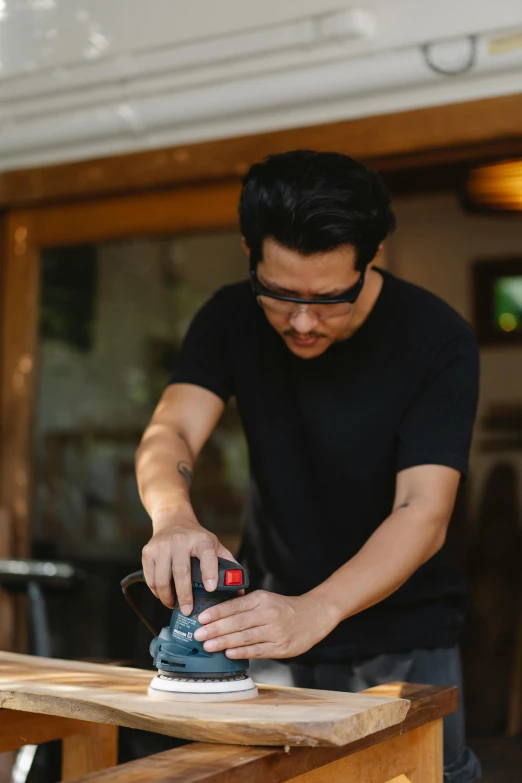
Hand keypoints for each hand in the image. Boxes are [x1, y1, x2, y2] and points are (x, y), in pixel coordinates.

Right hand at [142, 506, 235, 612]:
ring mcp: (161, 546)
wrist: (172, 520)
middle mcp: (180, 541)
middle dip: (184, 595)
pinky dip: (156, 592)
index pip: (207, 554)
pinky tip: (164, 596)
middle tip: (188, 611)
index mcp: (201, 540)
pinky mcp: (147, 552)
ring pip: (162, 579)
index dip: (209, 572)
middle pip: (181, 572)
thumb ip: (228, 565)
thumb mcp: (215, 545)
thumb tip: (240, 591)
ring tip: (174, 606)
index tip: (211, 588)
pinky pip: (150, 579)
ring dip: (167, 597)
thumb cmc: (196, 538)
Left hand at [193, 590, 339, 658]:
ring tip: (208, 645)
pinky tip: (229, 653)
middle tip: (198, 634)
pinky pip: (257, 650)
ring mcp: (275, 631)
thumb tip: (217, 614)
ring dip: (224, 642)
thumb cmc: (283, 608)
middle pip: (237, 622)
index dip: (217, 612)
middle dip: (216, 629)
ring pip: (245, 637)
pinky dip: (242, 652)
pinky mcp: (281, 647)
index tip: (201, 618)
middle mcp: (268, 614)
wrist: (313, 616)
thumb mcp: (265, 598)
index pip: (235, 605)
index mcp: (261, 599)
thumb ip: (245, 605)